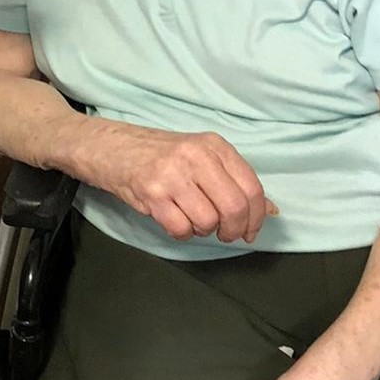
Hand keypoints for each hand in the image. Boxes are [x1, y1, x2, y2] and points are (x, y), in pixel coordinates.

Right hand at [85, 124, 276, 242]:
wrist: (110, 148)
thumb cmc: (157, 154)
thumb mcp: (199, 156)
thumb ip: (233, 180)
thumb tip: (270, 211)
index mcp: (213, 145)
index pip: (251, 187)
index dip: (256, 217)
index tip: (250, 230)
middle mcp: (196, 157)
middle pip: (234, 207)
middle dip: (234, 230)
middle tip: (226, 234)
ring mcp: (172, 175)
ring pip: (207, 221)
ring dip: (203, 230)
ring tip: (191, 219)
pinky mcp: (151, 194)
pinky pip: (181, 229)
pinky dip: (182, 233)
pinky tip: (174, 221)